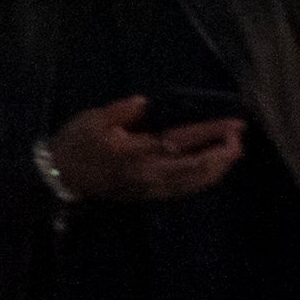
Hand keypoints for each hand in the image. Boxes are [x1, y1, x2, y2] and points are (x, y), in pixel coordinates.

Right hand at [45, 96, 243, 202]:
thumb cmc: (76, 144)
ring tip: (232, 152)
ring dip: (219, 168)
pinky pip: (186, 189)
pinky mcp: (150, 195)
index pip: (183, 141)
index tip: (234, 124)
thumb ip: (122, 111)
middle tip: (239, 137)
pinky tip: (212, 169)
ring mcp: (152, 188)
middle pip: (199, 167)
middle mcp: (150, 173)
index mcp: (136, 152)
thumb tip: (146, 104)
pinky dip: (204, 179)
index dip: (211, 132)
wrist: (60, 178)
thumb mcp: (93, 120)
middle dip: (224, 153)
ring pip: (196, 182)